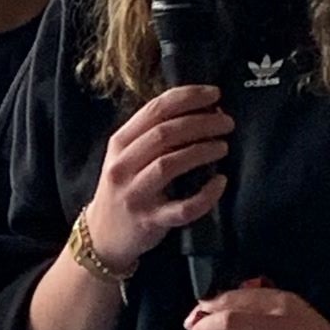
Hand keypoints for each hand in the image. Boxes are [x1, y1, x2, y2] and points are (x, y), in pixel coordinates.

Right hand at [81, 85, 232, 273]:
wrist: (103, 235)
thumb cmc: (124, 188)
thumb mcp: (127, 156)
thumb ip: (154, 135)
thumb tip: (203, 110)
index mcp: (119, 143)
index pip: (154, 110)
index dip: (187, 98)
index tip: (214, 94)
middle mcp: (123, 166)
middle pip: (164, 134)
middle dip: (201, 123)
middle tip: (226, 123)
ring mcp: (135, 194)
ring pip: (170, 164)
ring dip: (202, 151)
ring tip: (223, 146)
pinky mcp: (149, 221)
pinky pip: (183, 208)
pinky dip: (205, 195)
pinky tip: (220, 182)